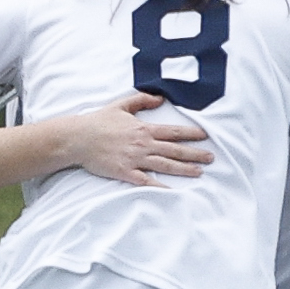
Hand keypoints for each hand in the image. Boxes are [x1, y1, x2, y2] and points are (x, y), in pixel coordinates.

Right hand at [68, 91, 213, 187]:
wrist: (78, 138)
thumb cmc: (98, 122)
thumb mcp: (121, 105)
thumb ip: (142, 100)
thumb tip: (160, 98)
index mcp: (143, 128)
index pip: (173, 132)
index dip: (191, 134)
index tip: (205, 136)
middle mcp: (143, 144)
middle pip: (174, 150)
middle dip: (195, 154)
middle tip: (211, 158)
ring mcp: (135, 159)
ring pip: (165, 165)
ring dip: (184, 169)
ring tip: (200, 172)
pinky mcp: (125, 172)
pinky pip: (147, 181)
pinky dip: (160, 186)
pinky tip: (173, 191)